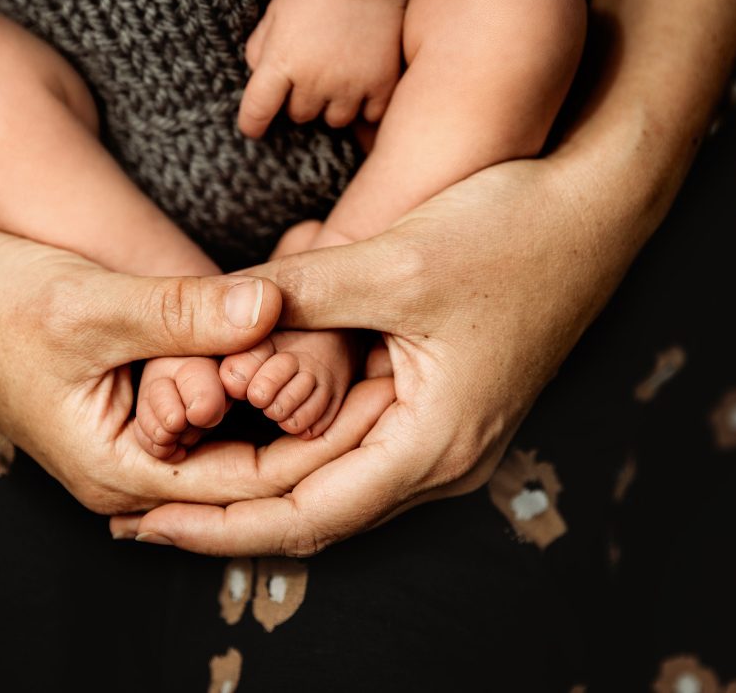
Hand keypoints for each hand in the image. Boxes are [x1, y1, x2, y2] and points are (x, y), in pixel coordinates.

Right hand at [0, 198, 394, 514]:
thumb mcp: (91, 305)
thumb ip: (182, 312)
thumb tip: (272, 306)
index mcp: (124, 471)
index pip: (253, 482)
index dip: (323, 443)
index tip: (383, 400)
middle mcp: (136, 473)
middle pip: (255, 471)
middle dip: (321, 434)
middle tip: (393, 385)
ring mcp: (138, 444)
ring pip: (241, 443)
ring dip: (296, 413)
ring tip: (365, 370)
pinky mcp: (141, 410)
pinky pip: (221, 415)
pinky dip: (263, 389)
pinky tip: (307, 358)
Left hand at [112, 156, 643, 553]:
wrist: (595, 209)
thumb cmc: (509, 233)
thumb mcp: (394, 261)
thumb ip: (300, 294)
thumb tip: (216, 317)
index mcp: (433, 443)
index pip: (306, 517)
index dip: (219, 527)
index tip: (146, 523)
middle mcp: (441, 458)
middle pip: (316, 515)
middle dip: (225, 519)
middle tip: (140, 515)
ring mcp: (445, 436)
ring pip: (334, 486)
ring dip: (257, 489)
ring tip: (178, 486)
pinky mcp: (441, 405)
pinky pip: (356, 450)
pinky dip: (296, 452)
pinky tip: (251, 435)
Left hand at [237, 0, 405, 136]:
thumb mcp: (274, 15)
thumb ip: (258, 50)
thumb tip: (256, 81)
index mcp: (281, 61)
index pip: (258, 109)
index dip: (252, 124)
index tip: (253, 130)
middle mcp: (313, 79)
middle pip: (300, 116)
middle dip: (301, 100)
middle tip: (312, 74)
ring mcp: (349, 84)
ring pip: (334, 120)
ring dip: (333, 106)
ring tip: (338, 79)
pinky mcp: (380, 84)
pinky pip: (369, 116)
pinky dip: (366, 106)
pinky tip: (362, 85)